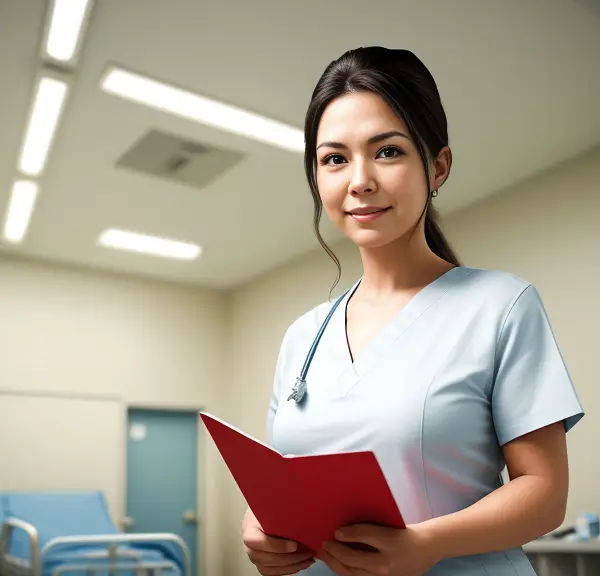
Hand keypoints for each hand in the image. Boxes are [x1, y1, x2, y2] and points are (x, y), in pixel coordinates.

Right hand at [242, 507, 315, 574]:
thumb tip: (303, 515)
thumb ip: (283, 513)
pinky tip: (302, 563)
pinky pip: (272, 572)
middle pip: (265, 559)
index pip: (258, 542)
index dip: (276, 546)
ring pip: (269, 569)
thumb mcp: (275, 506)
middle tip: (308, 553)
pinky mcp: (261, 563)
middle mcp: (249, 545)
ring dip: (292, 566)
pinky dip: (288, 570)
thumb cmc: (270, 507)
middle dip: (290, 559)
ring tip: (308, 559)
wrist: (265, 510)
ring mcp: (254, 556)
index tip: (294, 545)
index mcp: (250, 528)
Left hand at [317, 523, 440, 575]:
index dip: (346, 534)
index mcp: (389, 541)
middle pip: (353, 559)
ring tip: (324, 555)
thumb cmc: (404, 532)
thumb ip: (366, 528)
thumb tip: (342, 531)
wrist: (425, 549)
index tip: (334, 531)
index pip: (363, 536)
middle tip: (323, 544)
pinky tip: (337, 563)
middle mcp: (385, 562)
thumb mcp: (388, 525)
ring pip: (352, 573)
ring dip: (335, 563)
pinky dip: (344, 571)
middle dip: (334, 552)